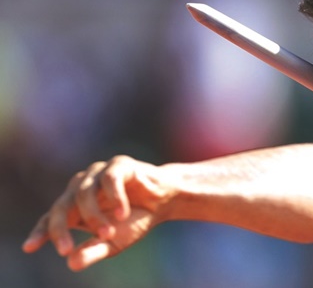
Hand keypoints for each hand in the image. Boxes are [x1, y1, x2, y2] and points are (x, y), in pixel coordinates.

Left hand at [22, 155, 173, 270]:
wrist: (166, 201)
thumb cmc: (136, 219)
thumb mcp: (114, 241)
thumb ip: (94, 250)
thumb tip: (71, 264)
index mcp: (76, 206)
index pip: (51, 218)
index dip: (41, 232)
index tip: (30, 248)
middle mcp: (82, 187)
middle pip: (61, 206)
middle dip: (60, 229)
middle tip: (66, 250)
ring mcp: (98, 173)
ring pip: (83, 193)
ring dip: (93, 217)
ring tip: (109, 233)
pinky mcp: (118, 164)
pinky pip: (109, 179)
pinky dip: (114, 197)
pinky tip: (122, 213)